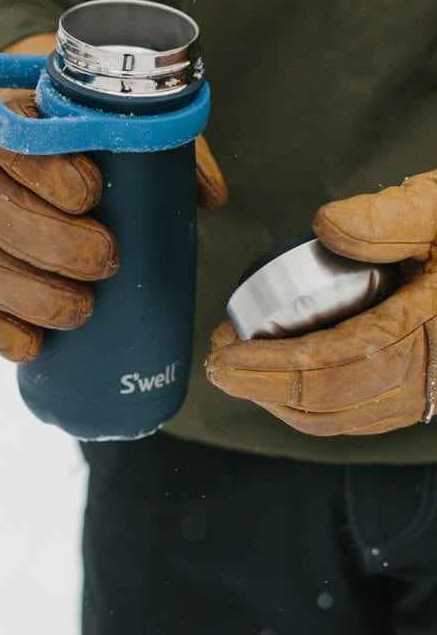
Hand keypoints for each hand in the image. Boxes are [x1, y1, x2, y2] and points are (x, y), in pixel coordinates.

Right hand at [0, 34, 227, 361]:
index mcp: (13, 124)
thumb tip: (210, 197)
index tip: (91, 193)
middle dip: (52, 244)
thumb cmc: (80, 136)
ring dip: (29, 295)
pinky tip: (31, 346)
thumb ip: (161, 144)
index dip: (45, 172)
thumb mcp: (120, 123)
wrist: (19, 139)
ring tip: (80, 310)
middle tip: (105, 260)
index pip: (10, 142)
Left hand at [205, 170, 436, 436]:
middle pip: (332, 403)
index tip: (224, 357)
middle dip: (265, 390)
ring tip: (244, 368)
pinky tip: (289, 382)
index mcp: (430, 332)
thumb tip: (326, 225)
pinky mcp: (428, 389)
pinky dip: (319, 406)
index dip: (271, 369)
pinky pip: (367, 414)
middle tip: (220, 362)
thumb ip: (392, 216)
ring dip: (286, 402)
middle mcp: (432, 373)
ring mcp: (432, 388)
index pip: (334, 365)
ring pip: (348, 418)